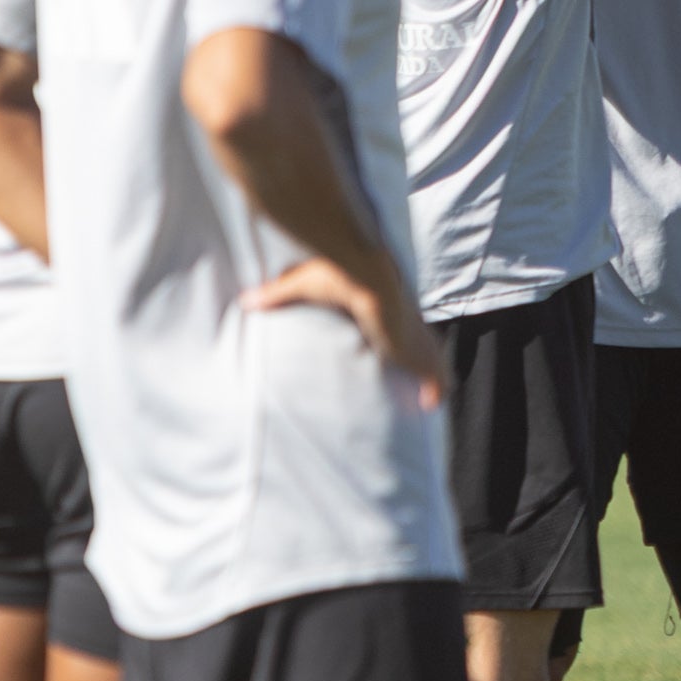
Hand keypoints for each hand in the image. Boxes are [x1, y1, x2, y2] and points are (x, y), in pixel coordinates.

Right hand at [237, 256, 443, 407]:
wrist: (366, 274)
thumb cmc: (339, 274)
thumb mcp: (301, 284)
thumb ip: (276, 294)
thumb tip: (245, 300)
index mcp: (383, 305)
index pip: (393, 324)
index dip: (393, 337)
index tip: (389, 350)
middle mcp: (403, 322)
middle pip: (417, 345)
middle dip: (418, 361)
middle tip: (413, 382)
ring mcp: (413, 338)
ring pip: (430, 361)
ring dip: (430, 379)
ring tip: (425, 401)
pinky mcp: (416, 353)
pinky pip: (435, 378)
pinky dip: (435, 391)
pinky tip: (431, 406)